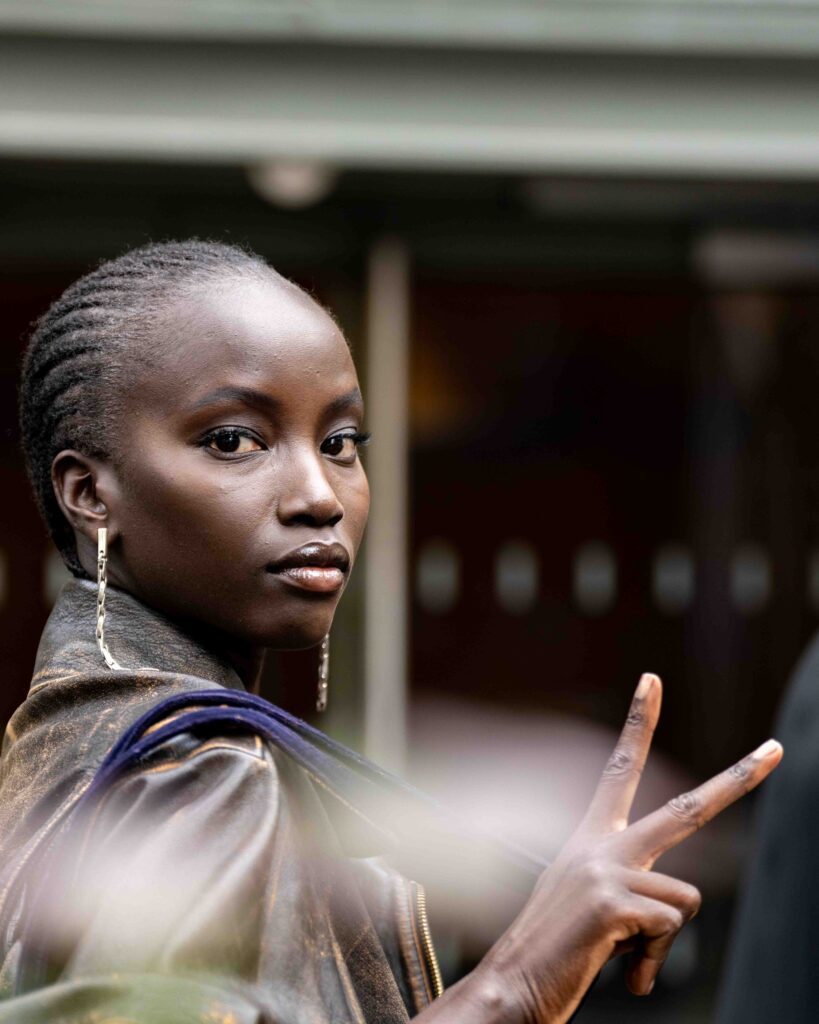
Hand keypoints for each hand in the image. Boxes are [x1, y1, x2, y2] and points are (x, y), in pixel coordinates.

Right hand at [472, 673, 781, 1023]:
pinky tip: (618, 966)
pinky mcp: (609, 901)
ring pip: (686, 898)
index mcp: (591, 836)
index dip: (639, 721)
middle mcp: (601, 843)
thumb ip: (629, 884)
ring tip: (620, 952)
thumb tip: (673, 905)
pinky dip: (651, 961)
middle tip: (777, 750)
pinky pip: (668, 927)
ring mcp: (605, 868)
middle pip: (687, 808)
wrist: (511, 983)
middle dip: (737, 780)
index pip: (620, 767)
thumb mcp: (591, 901)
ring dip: (662, 939)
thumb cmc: (554, 949)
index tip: (652, 680)